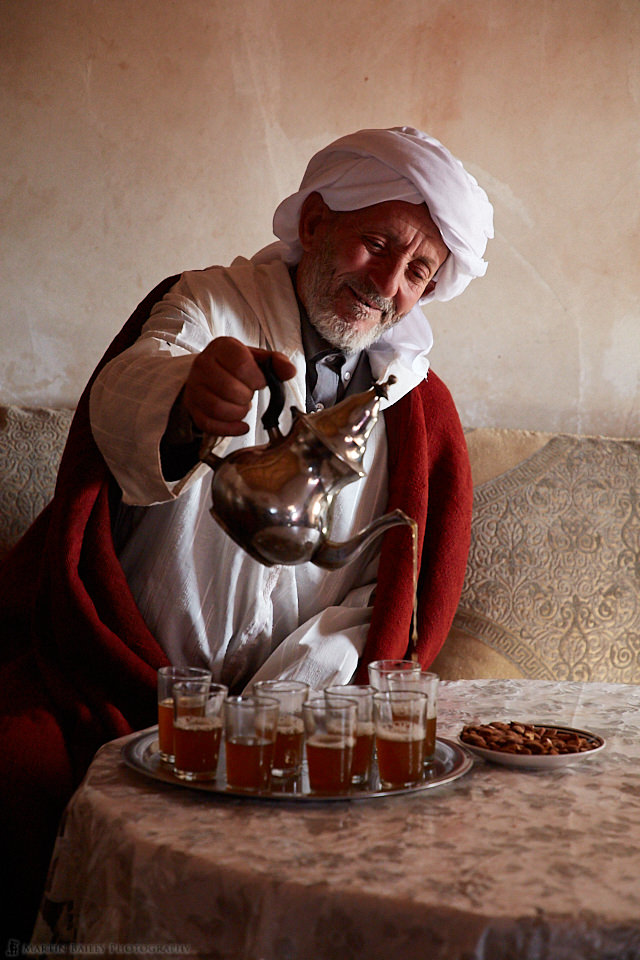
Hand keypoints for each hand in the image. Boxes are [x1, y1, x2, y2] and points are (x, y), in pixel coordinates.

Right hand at [181, 337, 296, 436]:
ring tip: (242, 407)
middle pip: (228, 388)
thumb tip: (290, 371)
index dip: (255, 378)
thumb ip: (277, 362)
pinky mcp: (192, 406)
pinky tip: (240, 425)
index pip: (240, 364)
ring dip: (238, 413)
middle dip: (246, 397)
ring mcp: (194, 386)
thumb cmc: (236, 366)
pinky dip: (229, 429)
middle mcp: (203, 364)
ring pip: (217, 407)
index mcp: (222, 347)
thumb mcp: (258, 358)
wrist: (211, 373)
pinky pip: (208, 423)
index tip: (259, 382)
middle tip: (248, 395)